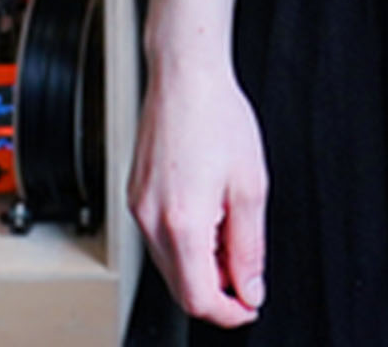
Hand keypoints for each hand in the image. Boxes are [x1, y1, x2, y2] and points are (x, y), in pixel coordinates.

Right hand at [129, 53, 269, 325]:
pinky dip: (187, 242)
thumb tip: (251, 287)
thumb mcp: (251, 186)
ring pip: (170, 265)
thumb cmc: (217, 117)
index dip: (230, 311)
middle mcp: (151, 221)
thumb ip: (250, 246)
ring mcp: (138, 209)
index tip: (250, 305)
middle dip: (218, 289)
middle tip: (248, 272)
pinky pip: (159, 239)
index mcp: (182, 223)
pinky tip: (210, 215)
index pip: (199, 298)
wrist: (185, 76)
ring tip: (231, 230)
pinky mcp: (136, 197)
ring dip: (202, 265)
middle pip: (181, 287)